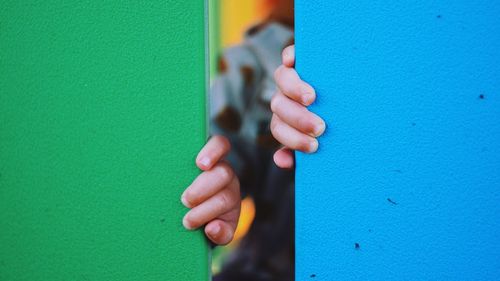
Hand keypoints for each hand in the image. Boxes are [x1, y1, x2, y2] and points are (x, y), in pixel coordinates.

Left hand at [181, 136, 240, 244]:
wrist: (180, 217)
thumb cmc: (172, 188)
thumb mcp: (172, 177)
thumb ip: (170, 174)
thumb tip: (172, 186)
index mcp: (211, 159)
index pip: (220, 145)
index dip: (213, 151)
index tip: (200, 164)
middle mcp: (224, 175)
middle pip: (223, 173)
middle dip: (202, 188)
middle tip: (184, 200)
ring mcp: (230, 197)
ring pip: (227, 199)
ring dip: (205, 211)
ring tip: (187, 221)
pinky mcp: (231, 221)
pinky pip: (230, 227)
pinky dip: (219, 230)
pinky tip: (209, 230)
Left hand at [271, 45, 325, 167]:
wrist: (350, 90)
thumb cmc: (333, 123)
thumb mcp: (321, 138)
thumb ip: (303, 151)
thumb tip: (282, 161)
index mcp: (285, 119)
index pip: (279, 129)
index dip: (291, 139)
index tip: (313, 147)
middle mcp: (284, 96)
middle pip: (279, 105)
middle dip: (297, 118)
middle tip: (319, 127)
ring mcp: (290, 75)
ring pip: (281, 79)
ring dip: (293, 89)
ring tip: (311, 97)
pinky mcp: (300, 56)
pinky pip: (290, 54)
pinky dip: (289, 56)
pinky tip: (292, 60)